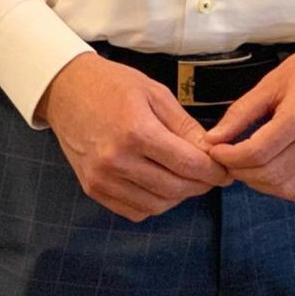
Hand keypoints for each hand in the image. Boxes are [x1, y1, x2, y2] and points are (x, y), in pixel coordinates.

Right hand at [36, 52, 232, 221]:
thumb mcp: (156, 93)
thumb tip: (211, 150)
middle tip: (213, 175)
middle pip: (174, 188)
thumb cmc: (114, 85)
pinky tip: (162, 185)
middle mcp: (117, 161)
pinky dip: (154, 203)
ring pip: (156, 204)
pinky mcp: (92, 189)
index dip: (213, 171)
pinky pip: (133, 210)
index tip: (227, 171)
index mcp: (137, 131)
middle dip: (201, 185)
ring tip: (188, 178)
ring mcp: (102, 179)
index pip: (187, 164)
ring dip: (179, 196)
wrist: (68, 90)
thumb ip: (184, 125)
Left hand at [202, 28, 294, 202]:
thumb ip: (241, 113)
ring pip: (285, 188)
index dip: (229, 156)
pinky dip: (282, 187)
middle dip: (240, 170)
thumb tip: (213, 139)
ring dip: (259, 183)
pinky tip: (272, 171)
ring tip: (249, 164)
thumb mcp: (273, 82)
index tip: (216, 149)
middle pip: (269, 174)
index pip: (256, 152)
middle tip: (228, 157)